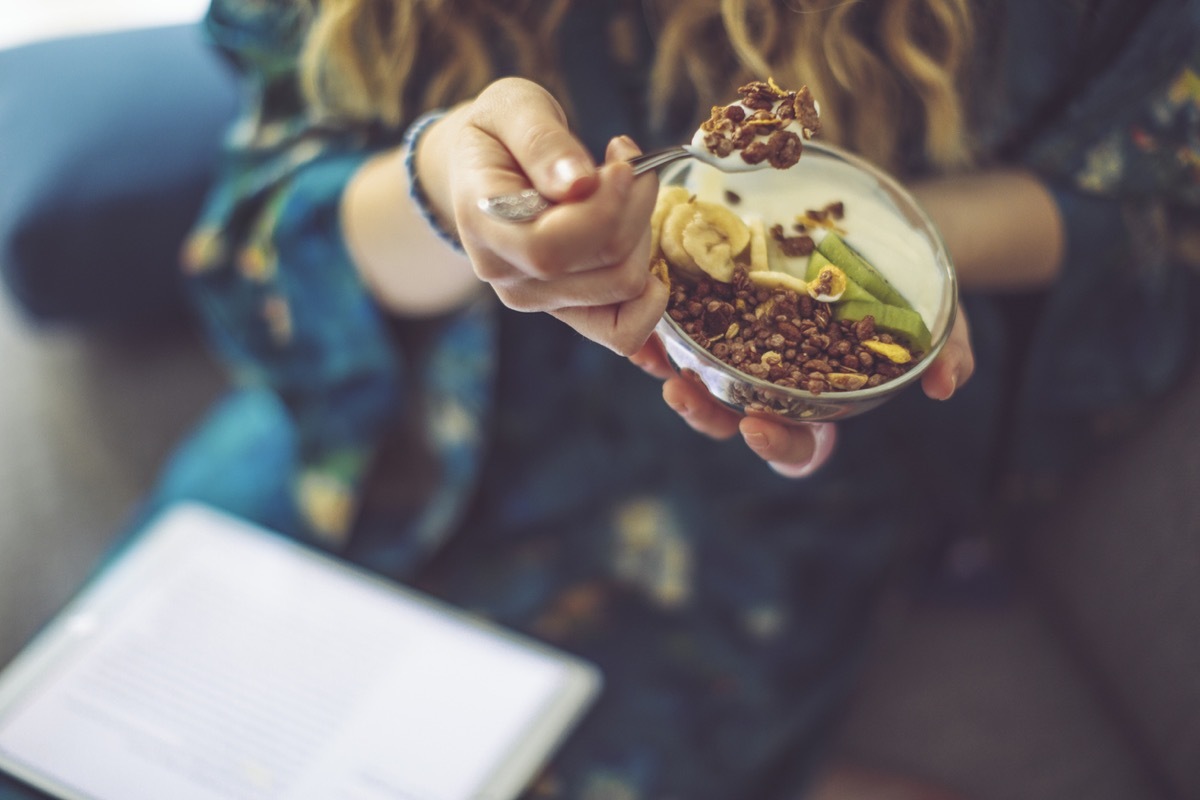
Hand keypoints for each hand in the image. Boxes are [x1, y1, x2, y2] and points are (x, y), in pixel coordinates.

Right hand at [418, 78, 667, 354]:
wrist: (487, 165)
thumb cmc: (501, 130)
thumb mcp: (515, 109)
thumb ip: (543, 142)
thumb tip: (578, 183)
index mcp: (484, 226)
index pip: (551, 247)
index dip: (604, 210)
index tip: (624, 163)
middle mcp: (507, 275)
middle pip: (603, 264)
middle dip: (635, 206)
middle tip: (627, 161)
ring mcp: (538, 299)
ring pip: (623, 285)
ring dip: (643, 231)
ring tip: (626, 189)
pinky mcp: (568, 309)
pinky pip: (622, 332)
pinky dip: (650, 300)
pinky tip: (646, 249)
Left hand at [629, 305, 975, 477]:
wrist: (882, 236)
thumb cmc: (908, 294)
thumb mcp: (935, 321)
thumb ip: (946, 353)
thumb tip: (946, 384)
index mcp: (822, 404)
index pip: (797, 448)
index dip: (776, 448)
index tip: (758, 428)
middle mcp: (776, 386)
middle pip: (731, 419)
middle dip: (705, 413)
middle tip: (683, 392)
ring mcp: (744, 352)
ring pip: (700, 378)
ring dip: (672, 372)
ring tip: (654, 356)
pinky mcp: (720, 313)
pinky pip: (684, 331)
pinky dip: (662, 329)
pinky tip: (647, 311)